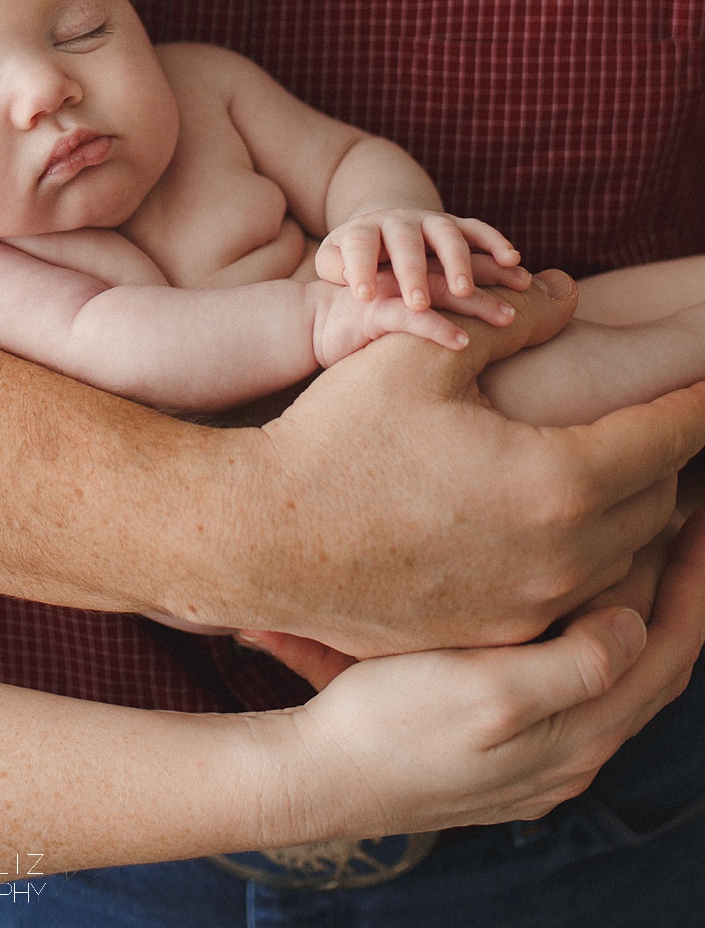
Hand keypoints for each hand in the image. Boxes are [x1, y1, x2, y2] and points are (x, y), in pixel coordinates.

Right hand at [228, 272, 704, 652]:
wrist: (265, 539)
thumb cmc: (338, 437)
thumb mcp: (424, 358)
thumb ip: (512, 321)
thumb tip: (568, 294)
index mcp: (559, 481)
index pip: (667, 437)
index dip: (699, 403)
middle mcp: (562, 556)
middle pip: (657, 502)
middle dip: (664, 454)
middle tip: (659, 418)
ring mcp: (531, 606)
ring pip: (619, 554)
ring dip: (626, 507)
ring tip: (610, 466)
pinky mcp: (496, 633)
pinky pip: (571, 591)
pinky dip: (580, 551)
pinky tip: (547, 519)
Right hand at [276, 511, 704, 838]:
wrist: (324, 775)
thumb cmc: (390, 724)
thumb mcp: (486, 693)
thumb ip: (573, 667)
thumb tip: (633, 625)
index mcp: (580, 734)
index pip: (667, 648)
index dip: (688, 579)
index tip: (691, 513)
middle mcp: (577, 751)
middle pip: (657, 663)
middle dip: (677, 588)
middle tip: (684, 515)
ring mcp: (547, 756)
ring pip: (621, 674)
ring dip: (640, 608)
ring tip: (642, 542)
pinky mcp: (514, 749)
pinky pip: (584, 684)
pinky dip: (600, 631)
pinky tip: (575, 596)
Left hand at [317, 210, 527, 308]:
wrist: (381, 228)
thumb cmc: (354, 259)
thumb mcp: (334, 262)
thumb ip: (335, 267)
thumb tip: (349, 276)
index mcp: (363, 230)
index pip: (358, 245)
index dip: (360, 267)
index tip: (363, 295)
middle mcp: (398, 221)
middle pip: (405, 242)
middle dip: (413, 272)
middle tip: (418, 304)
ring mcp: (429, 221)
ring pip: (447, 234)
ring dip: (458, 261)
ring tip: (465, 291)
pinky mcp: (455, 225)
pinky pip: (478, 230)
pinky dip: (496, 242)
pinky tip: (512, 262)